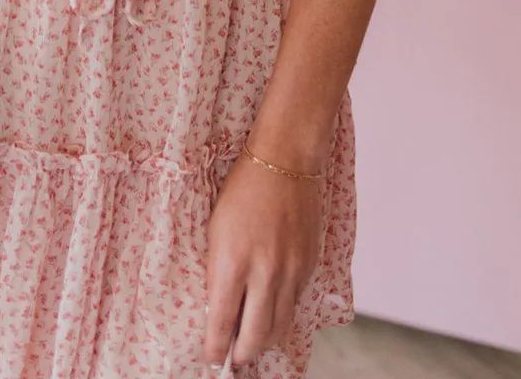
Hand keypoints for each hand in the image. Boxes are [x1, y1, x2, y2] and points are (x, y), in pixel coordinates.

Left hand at [203, 151, 323, 365]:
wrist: (285, 161)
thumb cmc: (243, 190)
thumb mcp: (216, 230)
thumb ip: (219, 272)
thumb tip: (221, 309)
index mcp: (233, 262)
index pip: (222, 323)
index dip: (216, 348)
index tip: (211, 360)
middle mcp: (264, 273)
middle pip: (255, 336)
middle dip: (242, 355)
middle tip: (233, 361)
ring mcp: (290, 272)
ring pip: (279, 327)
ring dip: (264, 342)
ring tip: (252, 346)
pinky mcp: (309, 267)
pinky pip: (295, 304)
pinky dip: (282, 316)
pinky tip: (273, 316)